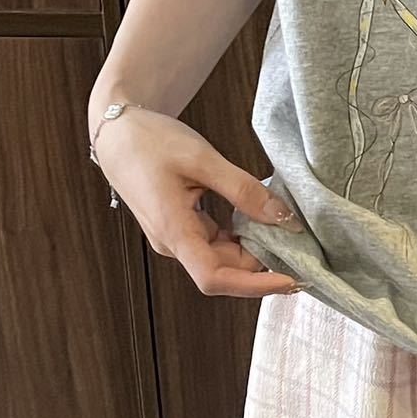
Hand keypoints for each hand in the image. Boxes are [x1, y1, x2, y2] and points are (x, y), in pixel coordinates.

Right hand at [90, 106, 305, 297]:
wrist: (117, 131)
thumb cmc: (150, 142)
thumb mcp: (202, 159)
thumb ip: (243, 190)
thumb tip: (282, 218)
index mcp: (174, 232)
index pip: (215, 278)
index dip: (255, 286)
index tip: (290, 279)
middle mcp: (174, 243)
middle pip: (226, 269)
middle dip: (263, 261)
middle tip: (299, 242)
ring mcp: (177, 237)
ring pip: (224, 256)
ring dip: (253, 246)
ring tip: (282, 227)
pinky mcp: (181, 228)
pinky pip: (217, 242)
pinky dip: (240, 234)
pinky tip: (257, 217)